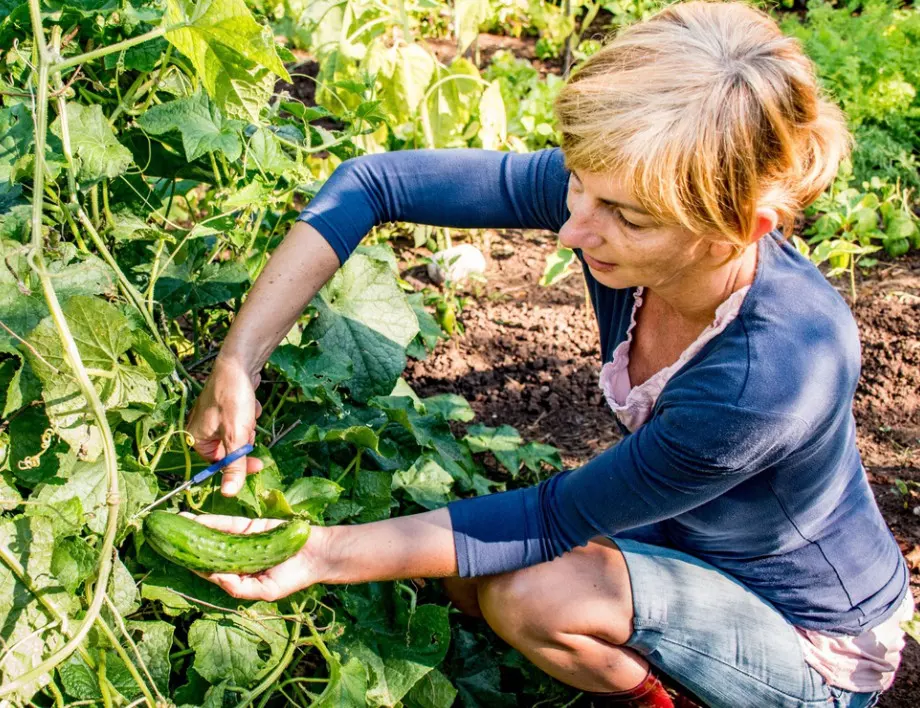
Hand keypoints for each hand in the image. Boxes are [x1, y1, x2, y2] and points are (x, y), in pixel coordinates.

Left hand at [182, 513, 324, 600]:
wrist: (317, 554)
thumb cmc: (293, 577)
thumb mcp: (265, 591)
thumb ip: (238, 587)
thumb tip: (212, 576)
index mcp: (238, 576)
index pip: (209, 571)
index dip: (191, 565)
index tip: (172, 559)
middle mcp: (236, 558)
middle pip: (207, 551)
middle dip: (187, 545)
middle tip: (164, 538)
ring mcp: (242, 540)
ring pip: (213, 535)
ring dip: (194, 529)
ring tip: (174, 523)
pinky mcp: (251, 525)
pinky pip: (228, 524)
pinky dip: (211, 521)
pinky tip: (195, 519)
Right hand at [187, 357, 263, 495]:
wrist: (239, 363)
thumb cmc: (232, 398)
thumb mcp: (236, 435)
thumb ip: (234, 466)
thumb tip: (229, 494)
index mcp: (195, 439)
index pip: (218, 465)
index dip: (239, 465)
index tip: (258, 464)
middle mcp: (201, 429)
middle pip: (229, 451)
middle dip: (244, 440)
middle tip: (249, 428)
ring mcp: (214, 418)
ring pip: (238, 436)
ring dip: (248, 427)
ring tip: (248, 412)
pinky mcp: (226, 409)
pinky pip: (242, 422)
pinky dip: (249, 415)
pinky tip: (250, 403)